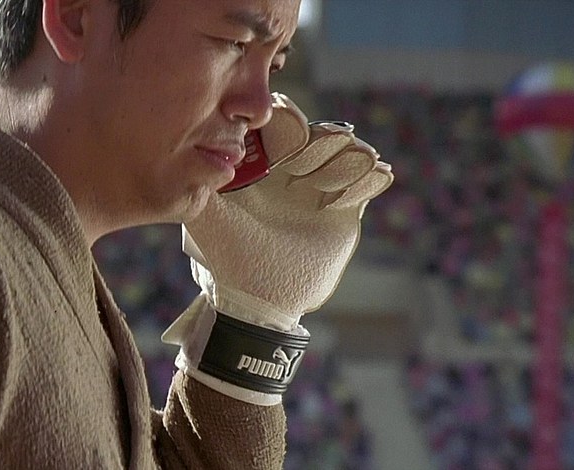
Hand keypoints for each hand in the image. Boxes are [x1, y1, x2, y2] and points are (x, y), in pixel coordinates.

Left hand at [183, 93, 393, 330]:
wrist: (262, 303)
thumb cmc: (229, 262)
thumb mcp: (208, 222)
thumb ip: (199, 188)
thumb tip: (194, 154)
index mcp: (259, 168)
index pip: (278, 131)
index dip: (288, 123)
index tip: (294, 130)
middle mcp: (290, 174)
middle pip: (316, 139)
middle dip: (324, 141)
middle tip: (327, 147)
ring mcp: (319, 191)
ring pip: (344, 157)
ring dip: (350, 156)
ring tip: (359, 159)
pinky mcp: (344, 213)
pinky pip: (364, 188)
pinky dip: (371, 179)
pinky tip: (380, 174)